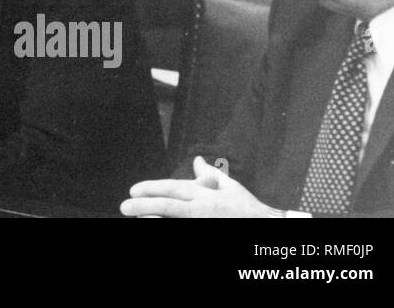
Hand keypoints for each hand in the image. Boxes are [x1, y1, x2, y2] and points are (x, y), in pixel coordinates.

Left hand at [121, 156, 276, 217]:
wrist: (269, 228)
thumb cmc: (248, 209)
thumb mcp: (230, 187)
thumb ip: (210, 174)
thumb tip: (197, 159)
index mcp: (205, 195)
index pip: (173, 188)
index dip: (151, 188)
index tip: (133, 191)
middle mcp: (202, 210)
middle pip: (168, 206)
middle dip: (144, 206)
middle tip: (124, 207)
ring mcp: (203, 224)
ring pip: (172, 221)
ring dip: (153, 220)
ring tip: (137, 218)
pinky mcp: (206, 234)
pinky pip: (182, 231)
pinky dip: (168, 228)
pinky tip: (154, 226)